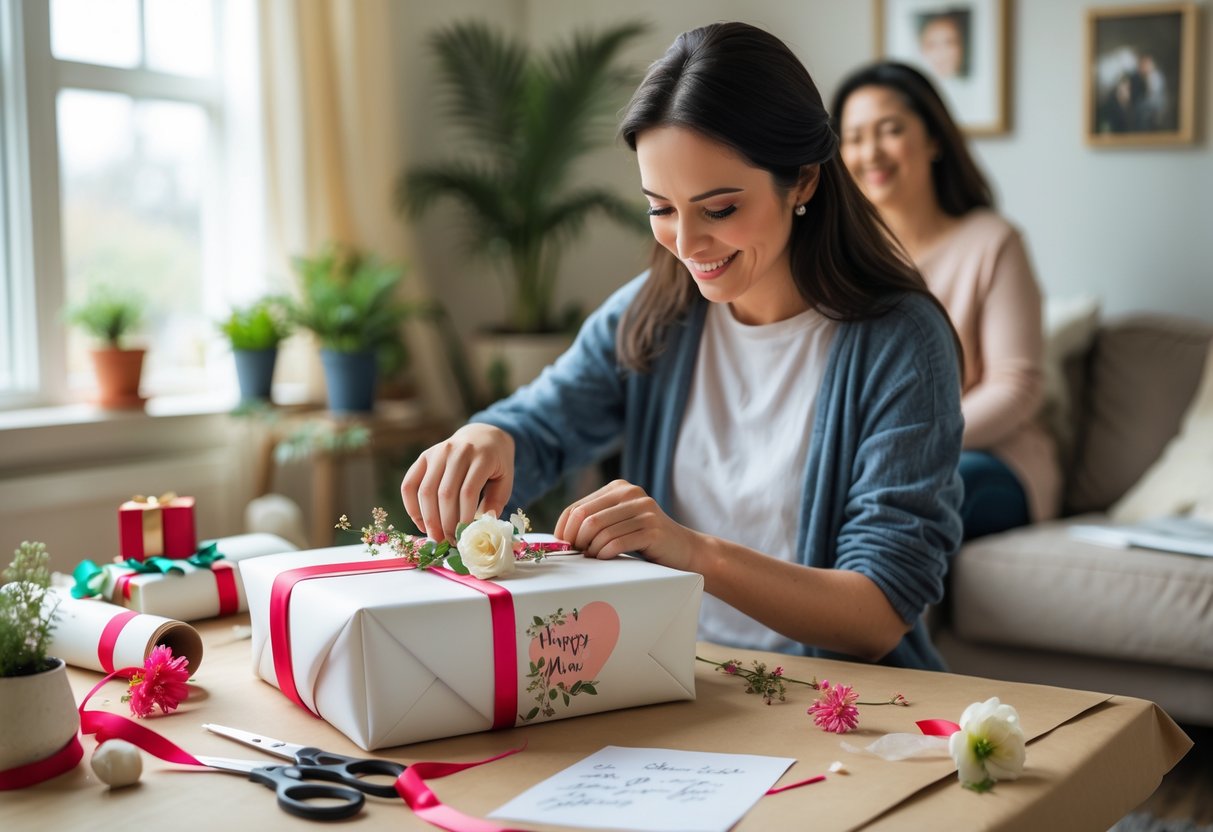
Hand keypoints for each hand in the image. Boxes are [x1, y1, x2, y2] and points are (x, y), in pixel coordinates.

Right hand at [400, 424, 514, 541]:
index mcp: (481, 456)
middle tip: (448, 542)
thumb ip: (496, 502)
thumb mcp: (505, 479)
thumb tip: (480, 526)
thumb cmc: (495, 463)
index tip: (463, 537)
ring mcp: (437, 452)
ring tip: (435, 537)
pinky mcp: (424, 457)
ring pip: (426, 491)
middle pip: (445, 493)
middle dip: (445, 523)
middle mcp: (456, 451)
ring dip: (428, 519)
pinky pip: (409, 484)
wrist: (482, 435)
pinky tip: (420, 523)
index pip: (468, 492)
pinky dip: (411, 506)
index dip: (463, 517)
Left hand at [555, 480, 699, 571]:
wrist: (684, 549)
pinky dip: (605, 553)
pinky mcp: (653, 530)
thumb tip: (561, 536)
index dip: (564, 529)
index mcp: (619, 488)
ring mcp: (644, 511)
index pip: (577, 507)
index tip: (563, 546)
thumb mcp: (620, 522)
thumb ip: (597, 520)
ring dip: (591, 549)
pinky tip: (605, 558)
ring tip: (594, 557)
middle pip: (586, 517)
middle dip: (576, 539)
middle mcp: (632, 494)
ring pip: (600, 531)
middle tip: (578, 554)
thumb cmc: (645, 539)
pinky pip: (617, 542)